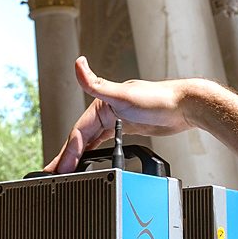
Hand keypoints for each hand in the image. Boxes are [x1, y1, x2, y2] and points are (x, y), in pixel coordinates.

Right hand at [44, 57, 199, 172]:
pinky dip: (93, 153)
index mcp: (101, 103)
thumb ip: (96, 83)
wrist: (185, 107)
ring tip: (65, 171)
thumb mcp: (122, 94)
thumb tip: (78, 64)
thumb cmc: (158, 98)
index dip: (68, 151)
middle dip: (66, 157)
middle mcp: (106, 111)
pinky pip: (103, 143)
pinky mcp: (127, 129)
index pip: (78, 132)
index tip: (61, 168)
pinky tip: (88, 161)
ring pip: (90, 142)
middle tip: (52, 173)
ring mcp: (116, 120)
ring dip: (77, 156)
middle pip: (81, 139)